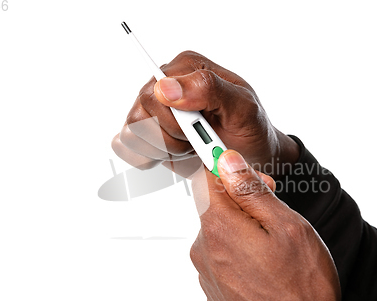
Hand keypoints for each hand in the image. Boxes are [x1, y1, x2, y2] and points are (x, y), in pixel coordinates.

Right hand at [112, 51, 298, 177]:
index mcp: (187, 67)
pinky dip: (149, 157)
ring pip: (132, 133)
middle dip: (171, 138)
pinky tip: (173, 154)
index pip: (154, 93)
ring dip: (162, 149)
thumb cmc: (249, 128)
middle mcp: (165, 83)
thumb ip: (208, 89)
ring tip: (188, 147)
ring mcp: (153, 108)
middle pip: (139, 116)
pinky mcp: (147, 131)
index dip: (172, 121)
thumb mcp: (242, 107)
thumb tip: (165, 87)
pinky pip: (125, 146)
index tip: (195, 131)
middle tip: (197, 141)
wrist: (251, 155)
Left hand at [190, 150, 340, 300]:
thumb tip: (227, 162)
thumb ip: (251, 191)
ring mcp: (207, 271)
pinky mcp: (214, 288)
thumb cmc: (301, 289)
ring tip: (276, 250)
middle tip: (277, 216)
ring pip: (223, 232)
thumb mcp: (286, 227)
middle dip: (245, 202)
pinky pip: (224, 257)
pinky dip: (242, 254)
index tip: (252, 175)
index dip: (234, 170)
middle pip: (217, 205)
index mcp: (219, 226)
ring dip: (246, 230)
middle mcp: (204, 247)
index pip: (210, 177)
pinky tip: (267, 269)